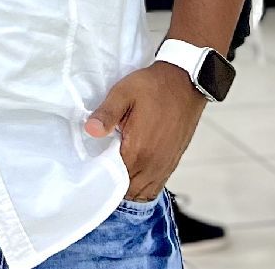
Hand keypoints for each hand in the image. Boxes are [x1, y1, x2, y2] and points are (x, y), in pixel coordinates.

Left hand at [84, 62, 205, 200]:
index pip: (113, 180)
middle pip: (126, 191)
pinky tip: (133, 172)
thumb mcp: (124, 92)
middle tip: (101, 165)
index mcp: (138, 151)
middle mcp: (152, 165)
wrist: (185, 83)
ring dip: (127, 187)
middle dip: (112, 184)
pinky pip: (154, 187)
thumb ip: (106, 113)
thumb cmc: (154, 86)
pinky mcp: (171, 163)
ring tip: (115, 169)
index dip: (101, 175)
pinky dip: (142, 186)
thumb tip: (90, 130)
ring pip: (141, 192)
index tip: (92, 165)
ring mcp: (164, 166)